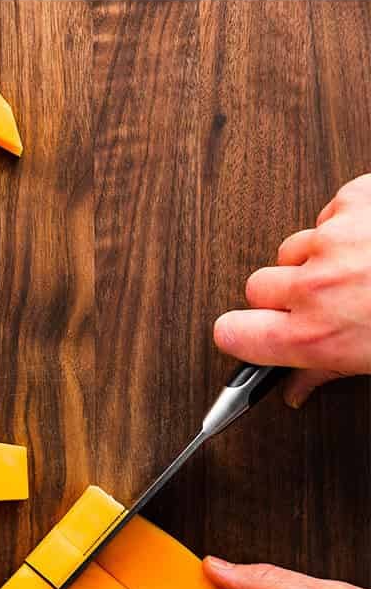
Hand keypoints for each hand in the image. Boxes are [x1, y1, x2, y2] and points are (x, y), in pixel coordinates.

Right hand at [215, 173, 370, 406]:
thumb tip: (298, 389)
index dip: (242, 337)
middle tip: (327, 308)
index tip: (253, 338)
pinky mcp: (354, 198)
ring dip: (318, 261)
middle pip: (257, 288)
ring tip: (364, 273)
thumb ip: (335, 373)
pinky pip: (329, 214)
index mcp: (320, 335)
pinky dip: (348, 227)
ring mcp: (333, 237)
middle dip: (284, 298)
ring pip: (294, 249)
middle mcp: (317, 285)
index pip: (232, 335)